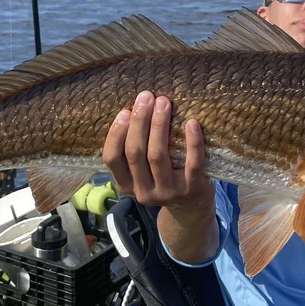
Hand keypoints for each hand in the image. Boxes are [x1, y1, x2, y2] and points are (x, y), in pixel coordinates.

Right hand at [102, 90, 214, 218]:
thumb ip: (134, 151)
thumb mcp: (142, 172)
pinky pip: (192, 163)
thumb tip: (134, 109)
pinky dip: (192, 142)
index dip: (116, 134)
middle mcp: (143, 192)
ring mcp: (168, 192)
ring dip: (159, 125)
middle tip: (146, 97)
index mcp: (126, 185)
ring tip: (164, 103)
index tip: (125, 111)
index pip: (112, 159)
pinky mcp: (192, 189)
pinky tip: (191, 123)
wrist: (191, 208)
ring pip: (158, 156)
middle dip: (139, 122)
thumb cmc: (163, 179)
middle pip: (135, 153)